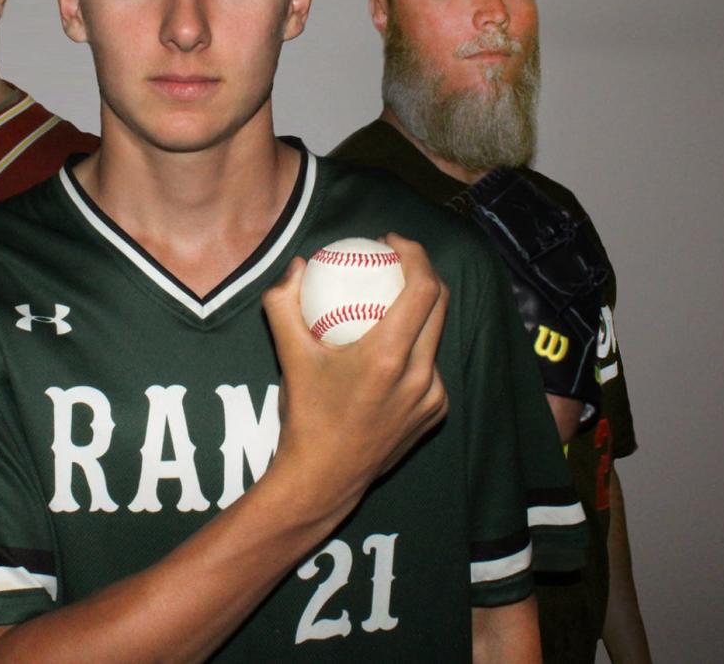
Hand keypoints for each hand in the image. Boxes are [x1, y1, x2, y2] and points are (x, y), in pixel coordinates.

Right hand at [262, 233, 448, 518]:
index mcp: (389, 356)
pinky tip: (390, 347)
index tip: (391, 242)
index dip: (415, 255)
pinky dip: (414, 348)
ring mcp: (433, 397)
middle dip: (422, 272)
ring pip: (434, 336)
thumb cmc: (305, 417)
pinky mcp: (436, 414)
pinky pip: (430, 367)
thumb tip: (298, 266)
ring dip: (419, 311)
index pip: (423, 289)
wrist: (324, 479)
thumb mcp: (289, 356)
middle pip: (439, 305)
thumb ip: (284, 304)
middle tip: (393, 261)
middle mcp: (421, 375)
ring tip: (390, 300)